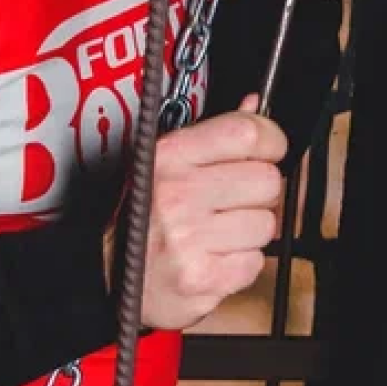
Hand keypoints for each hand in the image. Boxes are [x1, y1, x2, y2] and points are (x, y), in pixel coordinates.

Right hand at [138, 99, 287, 330]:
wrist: (116, 280)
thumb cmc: (146, 219)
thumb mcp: (169, 165)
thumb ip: (216, 135)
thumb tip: (254, 105)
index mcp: (170, 156)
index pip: (247, 132)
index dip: (270, 140)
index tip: (268, 150)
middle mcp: (177, 193)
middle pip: (267, 179)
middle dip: (260, 193)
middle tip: (233, 202)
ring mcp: (188, 237)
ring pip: (267, 223)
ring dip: (251, 231)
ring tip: (219, 233)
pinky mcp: (201, 276)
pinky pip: (256, 261)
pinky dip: (242, 264)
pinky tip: (215, 256)